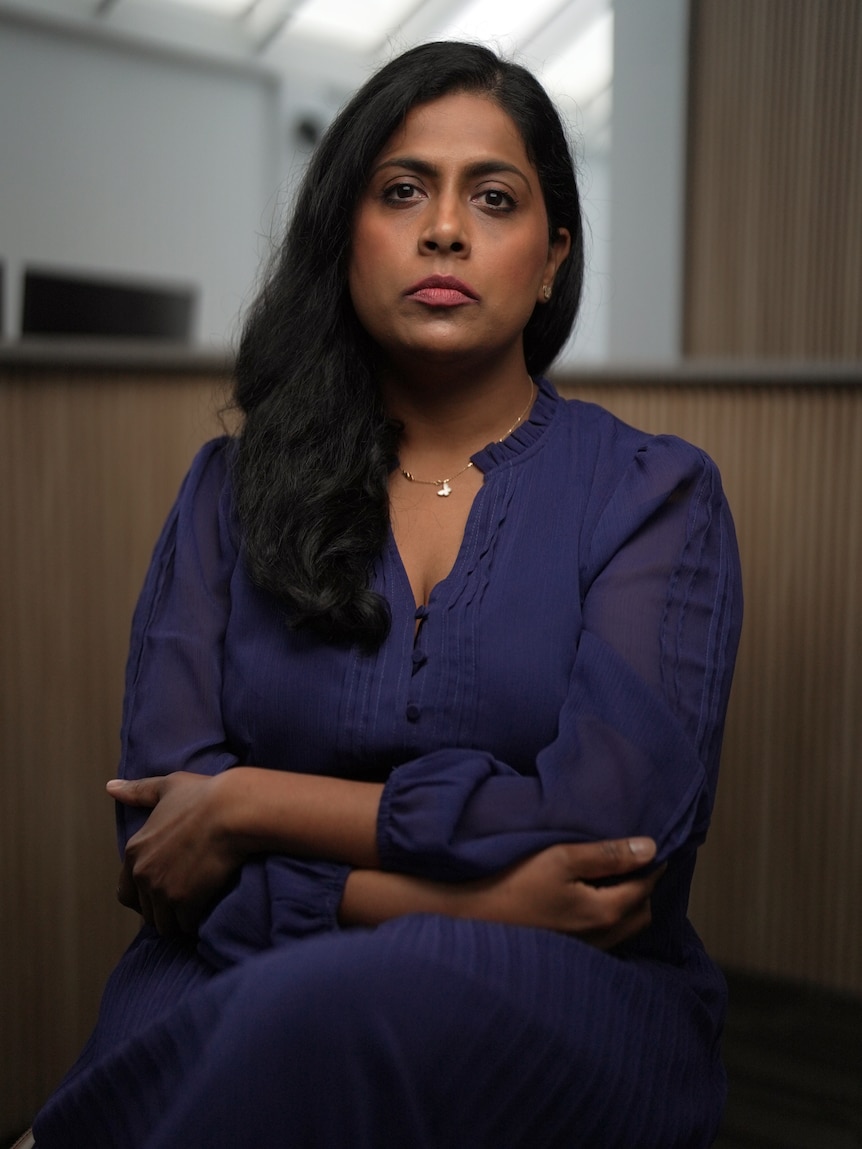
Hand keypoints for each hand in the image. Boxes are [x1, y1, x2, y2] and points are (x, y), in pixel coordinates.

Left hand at [107, 773, 245, 936]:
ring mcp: (162, 890)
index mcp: (135, 850)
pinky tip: (207, 910)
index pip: (126, 893)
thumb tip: (110, 788)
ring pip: (164, 924)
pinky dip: (196, 922)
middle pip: (145, 912)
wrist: (232, 810)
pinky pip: (186, 925)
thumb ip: (138, 791)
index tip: (164, 891)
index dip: (144, 896)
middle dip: (162, 911)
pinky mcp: (185, 902)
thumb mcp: (167, 786)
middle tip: (184, 902)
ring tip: (195, 910)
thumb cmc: (203, 795)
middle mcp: (143, 873)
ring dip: (178, 921)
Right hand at [471, 838, 663, 948]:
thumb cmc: (515, 883)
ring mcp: (586, 951)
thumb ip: (607, 855)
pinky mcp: (570, 954)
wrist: (472, 920)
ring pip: (625, 928)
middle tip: (637, 860)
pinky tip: (594, 901)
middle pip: (641, 912)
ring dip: (629, 904)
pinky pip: (607, 937)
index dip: (653, 864)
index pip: (644, 886)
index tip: (657, 845)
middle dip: (645, 886)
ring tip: (618, 878)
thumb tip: (650, 848)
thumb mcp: (560, 858)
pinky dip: (612, 918)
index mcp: (605, 913)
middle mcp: (602, 938)